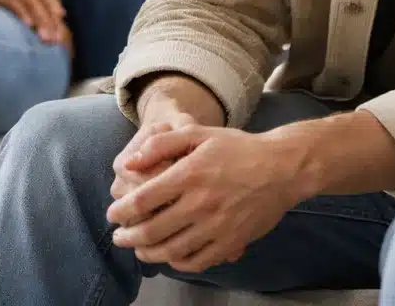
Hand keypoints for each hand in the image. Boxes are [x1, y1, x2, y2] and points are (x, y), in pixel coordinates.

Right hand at [0, 0, 67, 43]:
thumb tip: (62, 13)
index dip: (55, 10)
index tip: (61, 28)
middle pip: (43, 2)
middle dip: (49, 22)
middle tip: (55, 40)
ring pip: (32, 4)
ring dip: (39, 21)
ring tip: (44, 37)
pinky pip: (14, 3)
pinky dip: (22, 13)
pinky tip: (28, 24)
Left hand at [108, 126, 300, 272]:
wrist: (281, 168)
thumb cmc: (238, 148)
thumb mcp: (200, 132)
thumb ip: (162, 143)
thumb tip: (130, 162)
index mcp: (190, 174)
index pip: (143, 199)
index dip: (122, 210)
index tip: (113, 214)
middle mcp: (200, 203)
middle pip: (152, 230)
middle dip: (128, 236)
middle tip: (119, 236)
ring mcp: (216, 226)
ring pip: (170, 250)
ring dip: (148, 252)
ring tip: (140, 248)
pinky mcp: (230, 243)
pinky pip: (195, 261)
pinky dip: (177, 263)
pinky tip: (170, 256)